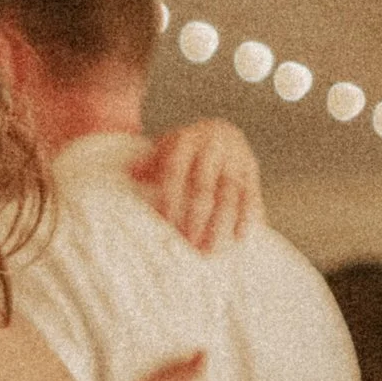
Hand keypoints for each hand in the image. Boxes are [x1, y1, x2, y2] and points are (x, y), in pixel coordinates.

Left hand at [130, 119, 259, 251]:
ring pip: (230, 193)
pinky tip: (239, 237)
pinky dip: (247, 217)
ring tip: (212, 249)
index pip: (176, 171)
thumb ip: (149, 163)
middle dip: (197, 217)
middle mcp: (212, 147)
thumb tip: (130, 173)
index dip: (171, 198)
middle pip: (204, 186)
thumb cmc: (184, 148)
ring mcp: (234, 157)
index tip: (166, 223)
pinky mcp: (251, 168)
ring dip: (222, 223)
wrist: (218, 131)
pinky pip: (251, 194)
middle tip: (190, 244)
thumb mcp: (165, 148)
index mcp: (186, 141)